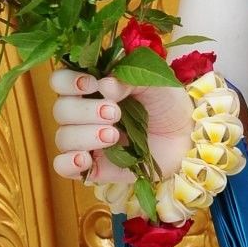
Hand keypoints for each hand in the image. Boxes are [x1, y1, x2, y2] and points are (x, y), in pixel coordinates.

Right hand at [49, 69, 192, 183]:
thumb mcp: (154, 83)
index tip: (92, 84)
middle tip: (115, 113)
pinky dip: (68, 163)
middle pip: (61, 110)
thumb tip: (104, 85)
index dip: (69, 81)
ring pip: (63, 137)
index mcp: (92, 87)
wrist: (187, 136)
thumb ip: (128, 80)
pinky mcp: (93, 166)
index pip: (60, 80)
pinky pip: (63, 166)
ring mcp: (86, 141)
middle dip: (85, 111)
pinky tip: (86, 159)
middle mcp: (83, 113)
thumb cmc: (168, 104)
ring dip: (84, 135)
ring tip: (113, 135)